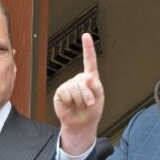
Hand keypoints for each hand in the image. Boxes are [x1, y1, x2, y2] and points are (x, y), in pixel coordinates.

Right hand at [53, 32, 103, 154]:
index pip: (89, 61)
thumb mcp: (99, 98)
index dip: (88, 48)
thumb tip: (87, 77)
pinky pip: (66, 94)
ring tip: (80, 105)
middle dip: (88, 95)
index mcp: (90, 78)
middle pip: (83, 82)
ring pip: (74, 89)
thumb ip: (95, 87)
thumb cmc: (92, 110)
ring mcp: (68, 85)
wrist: (81, 123)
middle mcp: (78, 79)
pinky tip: (70, 104)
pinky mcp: (60, 92)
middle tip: (89, 104)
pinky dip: (70, 102)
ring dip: (80, 100)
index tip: (86, 35)